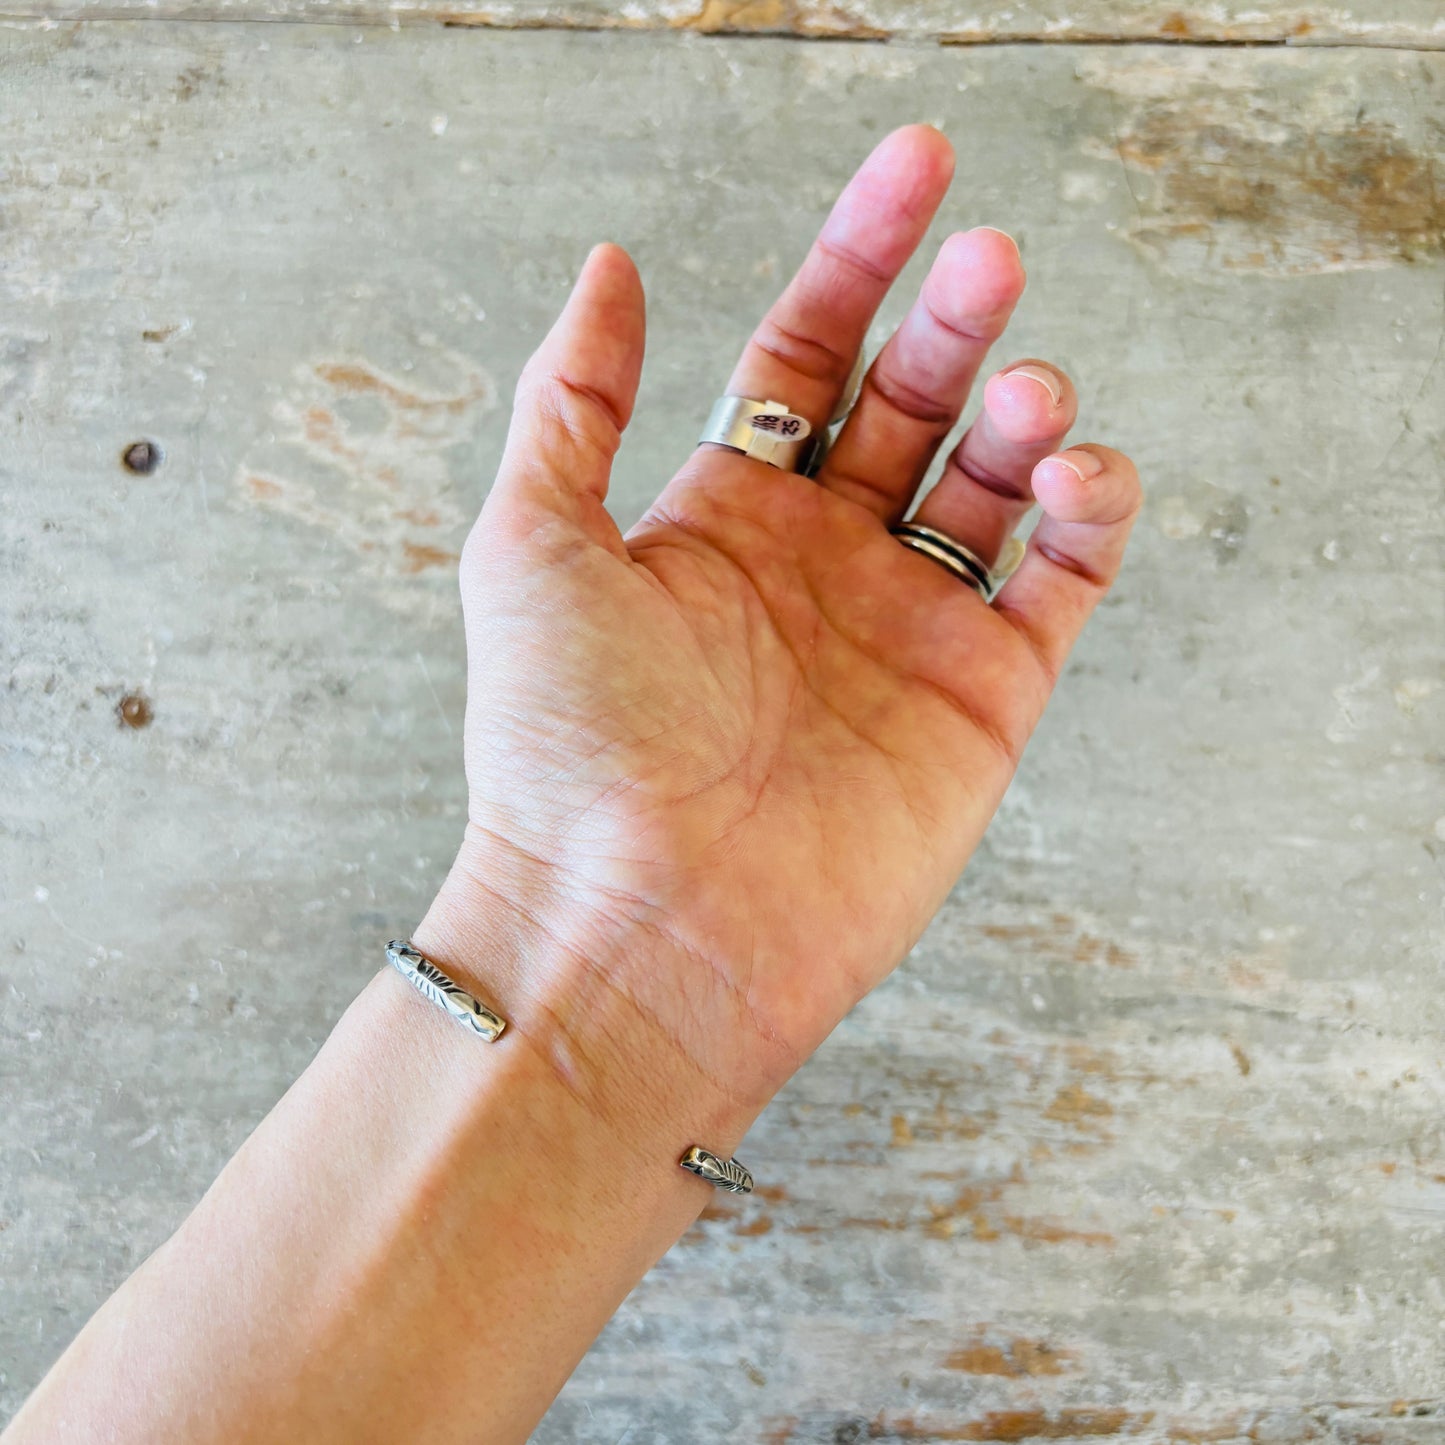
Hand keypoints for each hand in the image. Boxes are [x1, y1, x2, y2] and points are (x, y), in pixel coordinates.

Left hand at [423, 126, 1139, 1126]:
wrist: (640, 925)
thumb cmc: (566, 748)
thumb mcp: (530, 544)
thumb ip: (573, 398)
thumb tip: (608, 265)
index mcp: (724, 515)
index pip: (810, 352)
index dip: (860, 254)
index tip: (916, 166)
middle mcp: (820, 562)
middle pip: (913, 403)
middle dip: (955, 319)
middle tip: (987, 258)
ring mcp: (906, 627)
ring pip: (996, 482)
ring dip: (1025, 410)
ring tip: (1022, 387)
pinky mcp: (982, 698)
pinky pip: (1061, 582)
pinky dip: (1087, 513)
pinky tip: (1071, 469)